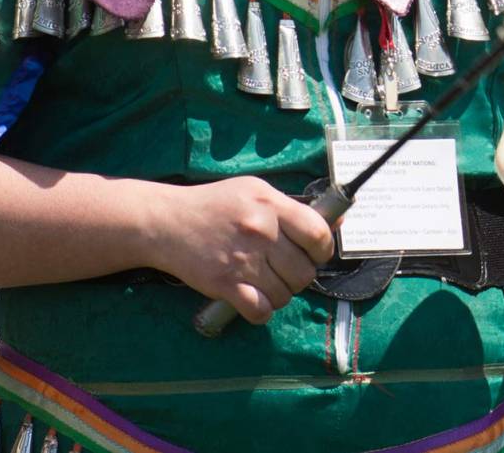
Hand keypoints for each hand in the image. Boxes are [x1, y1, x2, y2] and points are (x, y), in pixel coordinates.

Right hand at [150, 177, 333, 324]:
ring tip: (267, 283)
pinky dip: (262, 310)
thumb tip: (338, 221)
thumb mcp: (255, 192)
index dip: (323, 250)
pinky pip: (261, 311)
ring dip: (280, 294)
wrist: (165, 222)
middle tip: (285, 271)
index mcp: (271, 205)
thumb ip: (293, 207)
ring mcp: (243, 260)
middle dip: (299, 276)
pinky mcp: (225, 284)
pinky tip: (254, 299)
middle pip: (304, 271)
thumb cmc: (214, 205)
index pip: (318, 234)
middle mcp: (261, 231)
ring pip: (285, 294)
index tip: (314, 254)